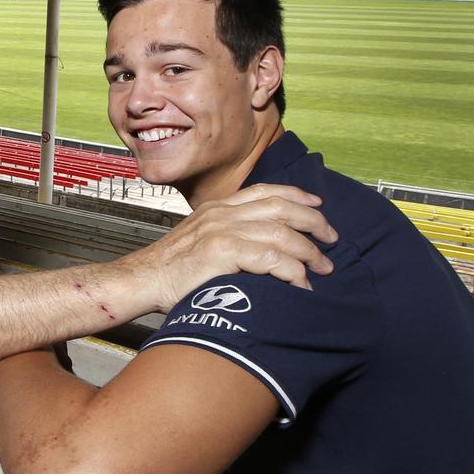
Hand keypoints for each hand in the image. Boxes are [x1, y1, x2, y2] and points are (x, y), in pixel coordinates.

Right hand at [124, 184, 337, 312]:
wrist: (141, 280)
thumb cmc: (170, 271)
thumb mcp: (199, 242)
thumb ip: (227, 237)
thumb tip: (261, 250)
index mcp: (218, 208)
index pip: (266, 191)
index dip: (298, 195)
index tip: (318, 206)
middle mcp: (222, 213)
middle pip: (281, 206)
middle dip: (314, 222)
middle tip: (332, 240)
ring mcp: (221, 230)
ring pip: (281, 232)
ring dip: (309, 251)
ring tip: (322, 268)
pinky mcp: (221, 252)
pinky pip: (270, 257)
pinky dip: (292, 271)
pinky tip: (301, 282)